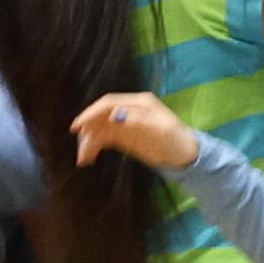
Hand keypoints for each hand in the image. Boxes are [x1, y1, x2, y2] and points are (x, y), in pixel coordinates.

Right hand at [66, 91, 202, 169]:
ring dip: (89, 142)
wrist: (185, 156)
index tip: (78, 126)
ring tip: (83, 159)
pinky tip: (88, 158)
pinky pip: (104, 139)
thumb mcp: (161, 130)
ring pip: (100, 129)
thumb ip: (138, 121)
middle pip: (101, 116)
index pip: (109, 103)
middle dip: (88, 130)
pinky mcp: (123, 136)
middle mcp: (129, 109)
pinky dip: (94, 147)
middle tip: (80, 147)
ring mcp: (125, 123)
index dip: (91, 113)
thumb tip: (115, 115)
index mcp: (138, 103)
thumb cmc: (177, 141)